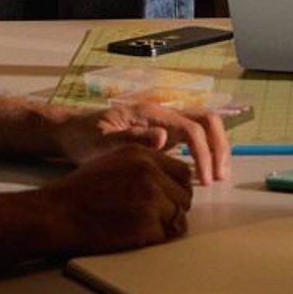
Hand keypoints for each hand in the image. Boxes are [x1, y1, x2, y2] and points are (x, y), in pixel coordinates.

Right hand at [34, 145, 194, 254]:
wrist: (57, 213)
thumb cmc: (79, 192)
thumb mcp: (113, 162)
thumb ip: (143, 165)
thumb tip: (168, 180)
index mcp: (142, 154)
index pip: (182, 171)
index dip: (176, 188)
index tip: (169, 198)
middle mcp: (150, 172)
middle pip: (185, 195)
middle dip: (174, 208)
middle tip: (154, 217)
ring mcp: (150, 198)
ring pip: (178, 216)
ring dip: (164, 225)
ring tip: (138, 225)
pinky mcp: (146, 223)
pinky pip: (164, 235)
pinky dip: (152, 239)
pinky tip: (130, 234)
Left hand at [51, 101, 231, 185]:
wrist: (72, 132)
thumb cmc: (84, 137)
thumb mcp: (101, 142)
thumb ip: (131, 139)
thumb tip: (164, 138)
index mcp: (151, 113)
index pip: (191, 128)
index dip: (203, 153)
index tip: (204, 180)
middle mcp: (163, 114)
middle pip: (207, 119)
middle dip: (219, 146)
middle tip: (221, 176)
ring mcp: (165, 123)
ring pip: (204, 126)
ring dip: (216, 147)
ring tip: (219, 176)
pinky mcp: (163, 133)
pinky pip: (194, 137)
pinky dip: (205, 151)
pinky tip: (204, 172)